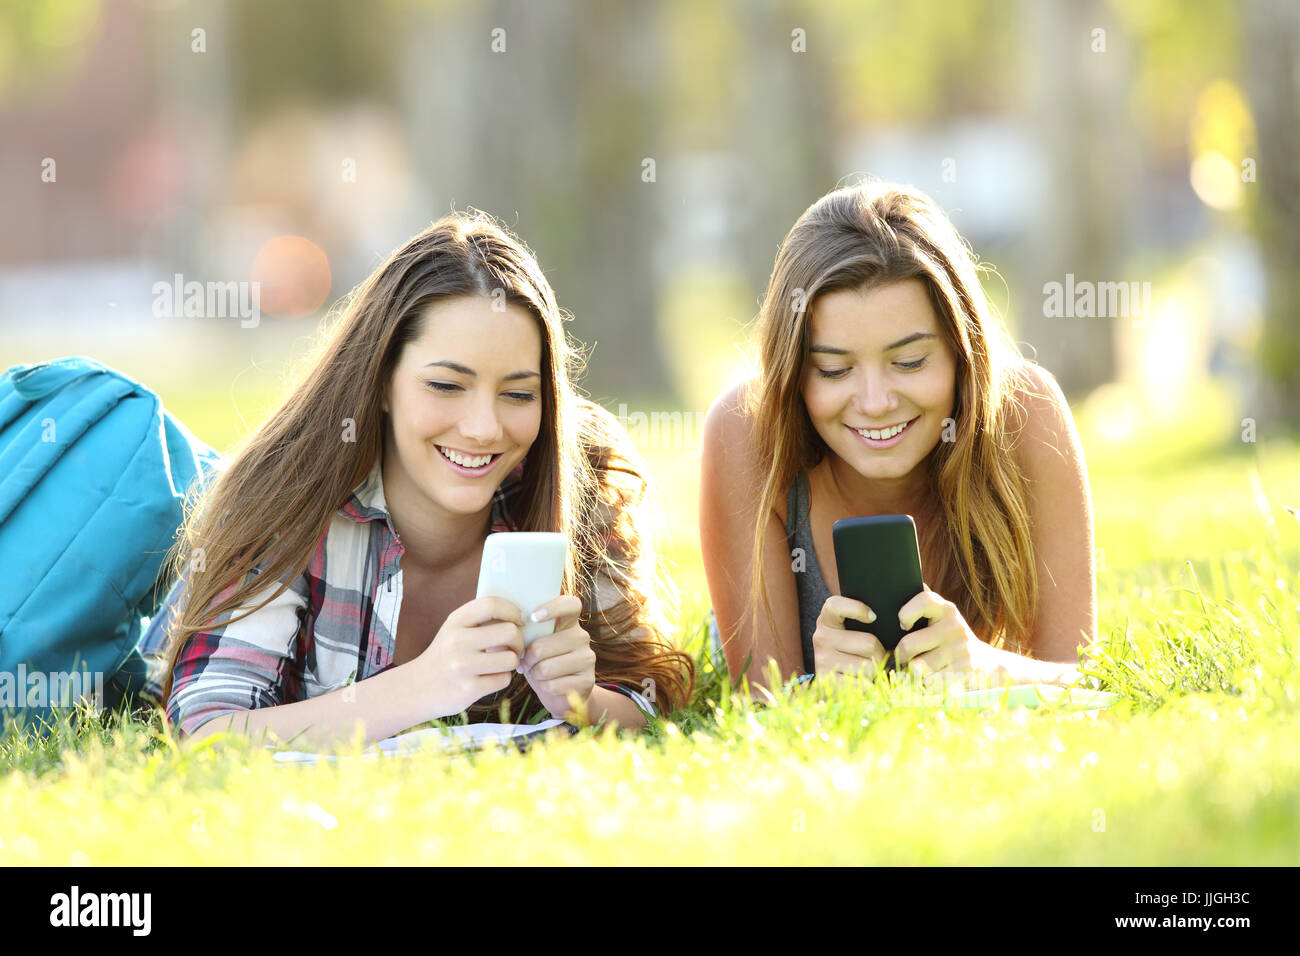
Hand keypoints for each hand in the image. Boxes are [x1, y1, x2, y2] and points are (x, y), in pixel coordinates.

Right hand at [415, 596, 524, 718]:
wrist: (417, 688)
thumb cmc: (445, 655)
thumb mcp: (454, 630)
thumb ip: (479, 619)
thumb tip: (518, 616)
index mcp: (455, 621)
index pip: (491, 604)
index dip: (512, 610)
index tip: (519, 620)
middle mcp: (457, 641)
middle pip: (509, 632)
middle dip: (518, 641)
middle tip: (514, 647)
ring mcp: (462, 666)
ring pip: (510, 659)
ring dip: (511, 662)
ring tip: (500, 664)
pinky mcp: (468, 689)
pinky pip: (503, 679)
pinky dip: (502, 679)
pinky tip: (490, 678)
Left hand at [518, 594, 596, 720]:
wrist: (560, 692)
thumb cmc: (539, 660)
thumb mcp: (529, 643)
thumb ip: (515, 631)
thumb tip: (497, 626)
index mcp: (568, 622)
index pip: (571, 604)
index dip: (553, 608)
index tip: (533, 618)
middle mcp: (581, 636)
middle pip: (542, 646)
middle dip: (526, 658)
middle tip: (525, 662)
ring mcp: (588, 658)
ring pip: (546, 668)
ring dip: (534, 673)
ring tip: (536, 672)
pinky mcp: (587, 680)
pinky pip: (553, 685)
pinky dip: (544, 687)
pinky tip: (547, 684)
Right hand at [812, 595, 887, 680]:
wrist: (832, 683)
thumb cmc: (852, 651)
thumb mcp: (853, 631)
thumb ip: (868, 623)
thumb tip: (899, 628)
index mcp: (827, 620)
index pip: (835, 606)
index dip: (856, 609)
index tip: (873, 617)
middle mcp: (821, 638)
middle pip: (869, 643)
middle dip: (880, 653)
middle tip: (874, 657)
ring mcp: (822, 660)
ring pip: (870, 666)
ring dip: (875, 672)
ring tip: (865, 670)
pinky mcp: (828, 681)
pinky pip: (864, 685)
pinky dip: (869, 686)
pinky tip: (860, 682)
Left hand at [896, 584, 1007, 689]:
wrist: (987, 665)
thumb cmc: (951, 639)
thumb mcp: (942, 618)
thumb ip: (924, 604)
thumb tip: (904, 580)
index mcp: (947, 610)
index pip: (924, 600)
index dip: (907, 611)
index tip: (903, 624)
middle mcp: (955, 628)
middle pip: (909, 644)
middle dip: (900, 654)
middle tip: (903, 656)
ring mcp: (960, 652)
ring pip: (916, 668)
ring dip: (912, 672)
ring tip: (918, 669)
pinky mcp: (962, 674)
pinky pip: (929, 684)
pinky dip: (925, 685)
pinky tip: (932, 680)